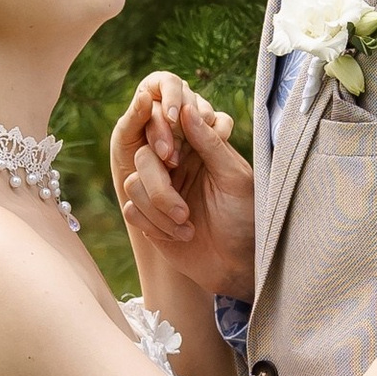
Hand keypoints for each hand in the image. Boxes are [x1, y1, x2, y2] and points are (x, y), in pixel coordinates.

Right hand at [109, 74, 254, 303]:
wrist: (237, 265)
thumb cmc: (245, 218)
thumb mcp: (235, 178)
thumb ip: (211, 143)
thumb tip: (188, 109)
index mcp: (195, 149)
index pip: (165, 127)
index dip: (161, 137)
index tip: (174, 159)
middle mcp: (173, 166)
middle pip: (143, 157)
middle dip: (159, 188)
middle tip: (184, 211)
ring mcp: (158, 191)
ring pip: (132, 184)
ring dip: (158, 210)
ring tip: (188, 228)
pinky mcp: (147, 217)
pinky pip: (131, 210)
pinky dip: (154, 226)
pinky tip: (181, 237)